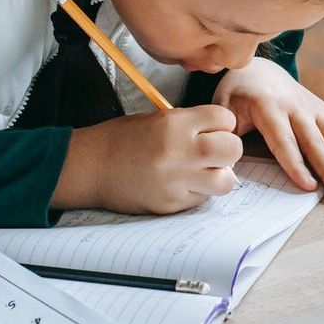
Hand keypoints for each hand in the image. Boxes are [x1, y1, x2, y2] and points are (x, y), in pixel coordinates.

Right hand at [54, 105, 241, 213]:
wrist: (89, 167)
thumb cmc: (123, 140)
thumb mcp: (159, 119)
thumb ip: (193, 125)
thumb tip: (223, 133)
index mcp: (176, 124)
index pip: (226, 119)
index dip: (221, 124)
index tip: (212, 128)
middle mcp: (180, 152)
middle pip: (233, 149)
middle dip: (227, 149)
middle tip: (213, 151)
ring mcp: (176, 181)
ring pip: (226, 181)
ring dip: (218, 175)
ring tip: (201, 171)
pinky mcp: (171, 204)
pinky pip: (202, 198)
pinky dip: (198, 191)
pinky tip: (180, 184)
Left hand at [213, 57, 323, 199]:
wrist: (258, 69)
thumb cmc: (236, 94)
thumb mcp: (222, 108)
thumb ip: (226, 133)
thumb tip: (226, 163)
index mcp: (268, 107)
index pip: (284, 142)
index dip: (297, 165)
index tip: (309, 187)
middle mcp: (296, 106)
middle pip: (316, 142)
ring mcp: (313, 106)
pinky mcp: (323, 108)